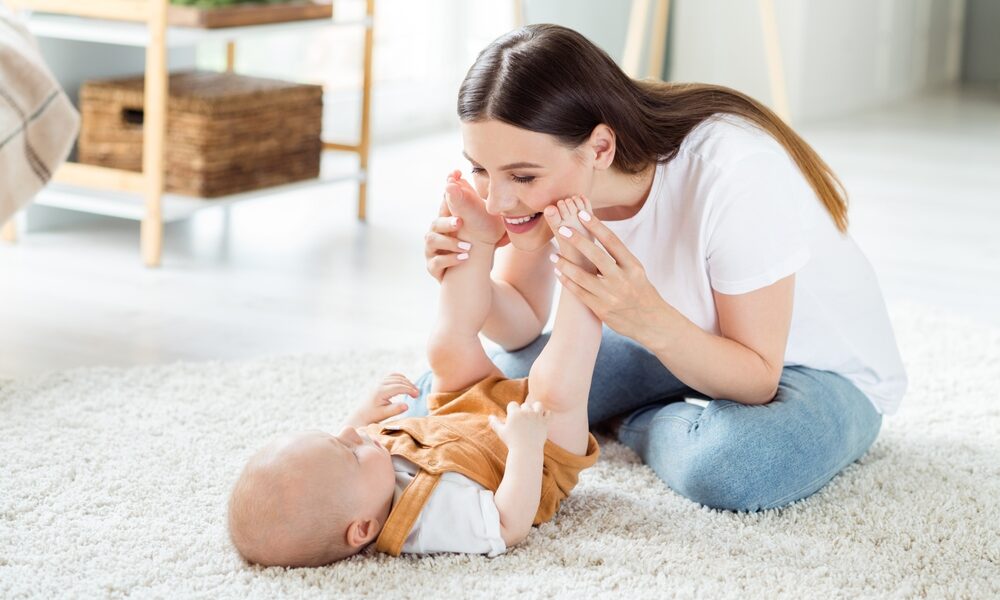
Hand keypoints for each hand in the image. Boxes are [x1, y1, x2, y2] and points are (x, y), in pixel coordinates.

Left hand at [347, 373, 416, 425]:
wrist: (361, 414)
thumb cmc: (373, 415)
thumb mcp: (384, 414)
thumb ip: (395, 410)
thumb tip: (407, 405)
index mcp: (380, 391)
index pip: (399, 387)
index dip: (409, 390)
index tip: (417, 395)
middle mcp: (379, 384)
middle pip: (399, 380)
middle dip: (410, 386)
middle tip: (418, 394)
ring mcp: (379, 382)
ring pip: (396, 376)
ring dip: (406, 381)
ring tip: (413, 390)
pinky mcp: (379, 382)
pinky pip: (392, 375)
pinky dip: (401, 378)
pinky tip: (406, 385)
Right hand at [424, 170, 508, 281]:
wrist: (469, 274)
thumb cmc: (477, 247)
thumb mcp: (486, 230)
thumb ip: (492, 217)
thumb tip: (510, 206)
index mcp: (448, 220)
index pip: (445, 203)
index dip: (448, 192)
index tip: (454, 180)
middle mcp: (436, 233)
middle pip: (435, 222)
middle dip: (447, 221)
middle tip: (460, 221)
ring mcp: (432, 250)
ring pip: (432, 241)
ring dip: (450, 243)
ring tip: (467, 247)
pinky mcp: (433, 267)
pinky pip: (436, 262)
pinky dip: (449, 260)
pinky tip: (464, 258)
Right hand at [488, 401, 548, 450]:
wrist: (526, 452)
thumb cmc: (512, 442)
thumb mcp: (501, 432)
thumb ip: (495, 423)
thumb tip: (490, 417)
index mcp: (515, 413)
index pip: (513, 404)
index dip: (511, 411)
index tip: (512, 420)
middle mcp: (526, 412)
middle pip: (525, 405)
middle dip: (523, 411)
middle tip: (522, 422)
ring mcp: (537, 416)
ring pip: (538, 405)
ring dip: (536, 409)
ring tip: (533, 417)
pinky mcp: (545, 422)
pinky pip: (549, 413)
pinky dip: (546, 415)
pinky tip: (542, 420)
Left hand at [547, 197, 676, 345]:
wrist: (652, 323)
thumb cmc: (641, 292)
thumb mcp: (636, 272)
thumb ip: (619, 258)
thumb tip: (598, 237)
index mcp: (633, 266)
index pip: (612, 241)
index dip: (596, 226)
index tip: (581, 214)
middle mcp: (622, 279)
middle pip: (596, 255)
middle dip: (577, 241)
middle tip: (562, 229)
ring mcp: (611, 295)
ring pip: (582, 276)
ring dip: (565, 264)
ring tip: (553, 255)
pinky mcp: (601, 309)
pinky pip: (579, 292)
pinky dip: (567, 281)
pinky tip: (559, 272)